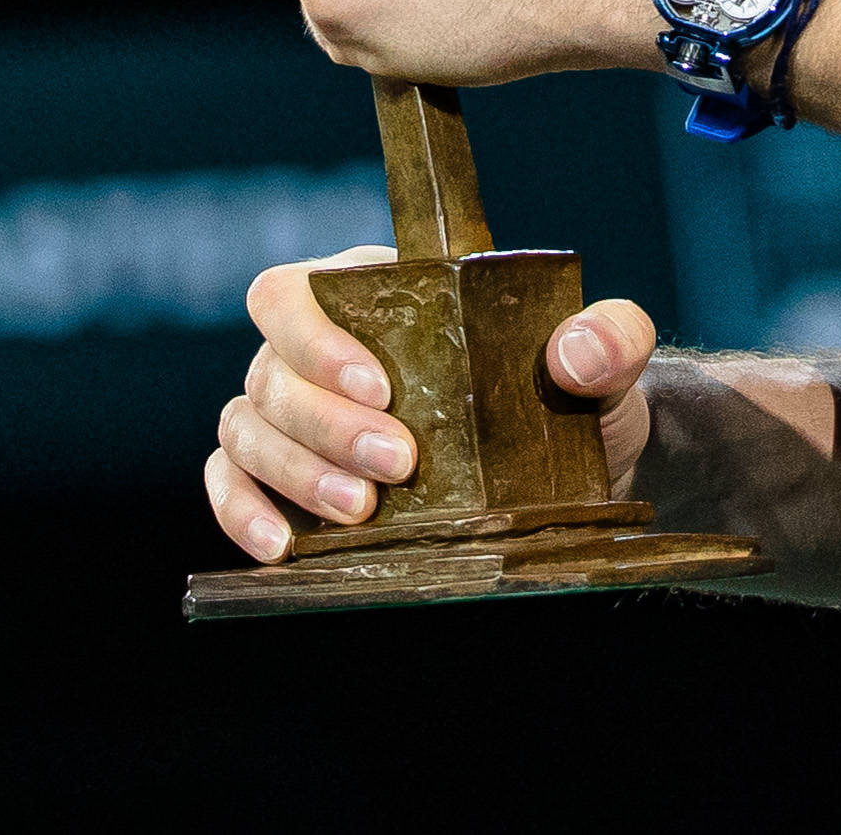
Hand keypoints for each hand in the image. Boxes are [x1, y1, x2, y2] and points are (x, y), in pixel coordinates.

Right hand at [203, 243, 665, 560]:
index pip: (294, 292)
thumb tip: (577, 350)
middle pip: (270, 372)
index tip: (379, 389)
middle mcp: (317, 351)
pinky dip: (241, 512)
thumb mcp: (608, 362)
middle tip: (397, 465)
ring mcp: (295, 416)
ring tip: (360, 514)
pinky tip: (280, 548)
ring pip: (247, 429)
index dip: (317, 339)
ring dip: (295, 473)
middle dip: (325, 424)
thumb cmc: (575, 397)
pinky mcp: (292, 479)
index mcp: (375, 294)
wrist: (575, 475)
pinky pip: (230, 482)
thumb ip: (610, 337)